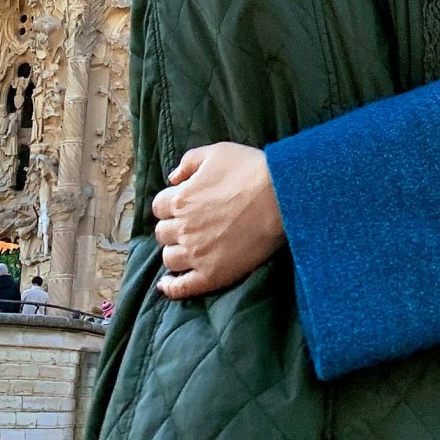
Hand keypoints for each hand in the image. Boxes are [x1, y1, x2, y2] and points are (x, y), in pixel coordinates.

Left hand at [153, 142, 284, 299]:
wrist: (279, 197)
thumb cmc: (249, 170)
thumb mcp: (217, 152)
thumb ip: (189, 162)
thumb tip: (172, 178)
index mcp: (180, 199)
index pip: (159, 206)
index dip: (169, 204)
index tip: (182, 203)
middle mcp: (183, 228)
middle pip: (162, 233)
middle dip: (172, 227)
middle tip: (189, 224)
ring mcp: (196, 254)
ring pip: (169, 259)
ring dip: (175, 251)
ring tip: (188, 247)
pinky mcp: (212, 274)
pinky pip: (182, 287)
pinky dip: (171, 288)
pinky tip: (166, 285)